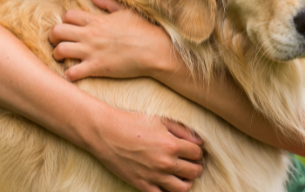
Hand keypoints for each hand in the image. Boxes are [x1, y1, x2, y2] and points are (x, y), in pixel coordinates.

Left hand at [49, 0, 175, 80]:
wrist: (154, 50)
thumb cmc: (143, 30)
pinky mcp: (96, 68)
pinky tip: (74, 74)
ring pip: (59, 51)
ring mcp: (92, 51)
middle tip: (58, 42)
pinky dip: (69, 74)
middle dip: (53, 37)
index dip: (65, 21)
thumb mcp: (126, 11)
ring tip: (62, 59)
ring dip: (57, 55)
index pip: (68, 15)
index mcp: (96, 20)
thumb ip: (109, 4)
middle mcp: (90, 34)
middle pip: (57, 31)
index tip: (70, 28)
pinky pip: (72, 72)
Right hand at [89, 108, 203, 191]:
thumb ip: (182, 130)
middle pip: (194, 171)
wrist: (106, 133)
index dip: (197, 151)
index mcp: (171, 144)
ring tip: (181, 175)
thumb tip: (199, 141)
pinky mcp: (141, 184)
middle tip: (189, 162)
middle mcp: (165, 162)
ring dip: (186, 182)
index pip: (197, 154)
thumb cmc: (132, 122)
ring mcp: (153, 175)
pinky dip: (167, 191)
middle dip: (195, 166)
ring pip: (183, 188)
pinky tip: (166, 183)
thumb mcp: (160, 120)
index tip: (191, 150)